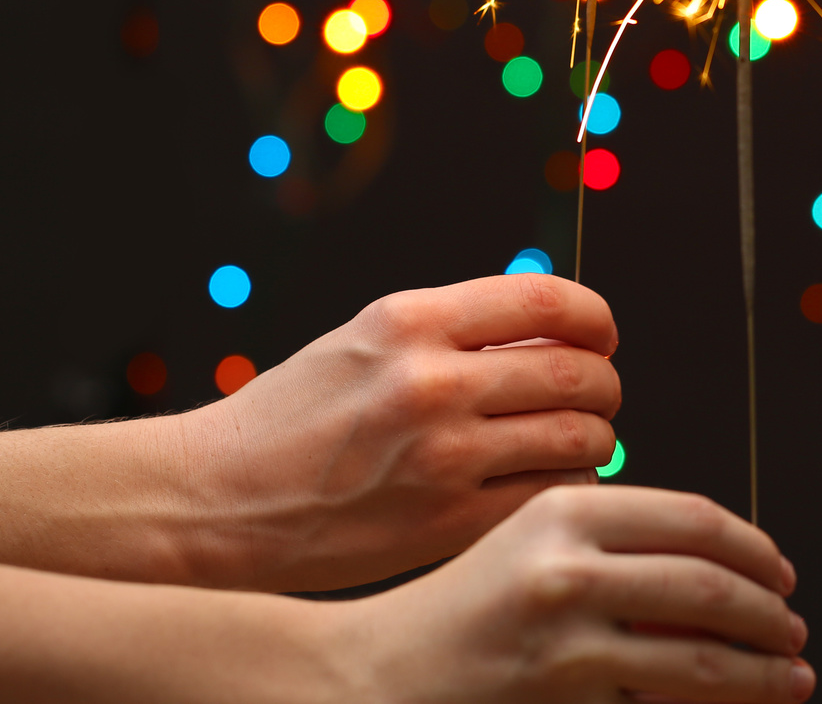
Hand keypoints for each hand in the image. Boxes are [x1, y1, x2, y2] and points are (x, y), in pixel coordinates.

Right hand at [172, 274, 621, 591]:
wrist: (218, 497)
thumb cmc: (296, 417)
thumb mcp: (367, 341)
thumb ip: (455, 330)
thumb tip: (554, 333)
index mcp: (411, 321)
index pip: (548, 301)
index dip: (595, 317)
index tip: (601, 335)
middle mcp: (431, 381)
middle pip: (578, 372)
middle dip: (603, 383)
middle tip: (597, 395)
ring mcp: (442, 454)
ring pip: (579, 436)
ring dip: (595, 438)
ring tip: (579, 441)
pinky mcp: (447, 520)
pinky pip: (551, 493)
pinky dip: (568, 486)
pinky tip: (549, 481)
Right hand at [345, 485, 814, 703]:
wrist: (372, 678)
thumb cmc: (459, 611)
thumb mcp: (529, 541)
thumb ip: (614, 539)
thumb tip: (723, 563)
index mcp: (565, 510)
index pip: (695, 520)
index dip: (755, 549)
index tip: (782, 571)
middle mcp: (567, 570)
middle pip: (709, 588)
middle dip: (770, 615)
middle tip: (796, 630)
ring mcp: (565, 646)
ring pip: (701, 661)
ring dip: (762, 673)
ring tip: (791, 676)